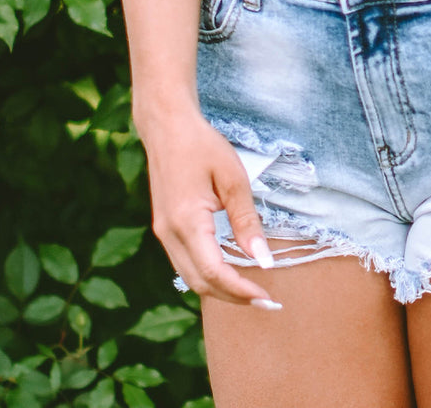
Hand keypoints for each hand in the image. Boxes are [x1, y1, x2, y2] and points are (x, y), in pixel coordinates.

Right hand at [140, 110, 281, 309]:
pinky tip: (229, 271)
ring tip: (251, 291)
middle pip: (200, 284)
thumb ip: (247, 221)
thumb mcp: (233, 179)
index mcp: (187, 222)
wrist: (167, 127)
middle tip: (266, 302)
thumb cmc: (202, 146)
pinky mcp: (164, 228)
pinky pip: (185, 264)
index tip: (267, 298)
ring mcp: (163, 233)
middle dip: (233, 297)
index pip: (214, 273)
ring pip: (190, 278)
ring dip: (220, 290)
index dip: (240, 290)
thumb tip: (263, 260)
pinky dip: (207, 275)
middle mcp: (169, 234)